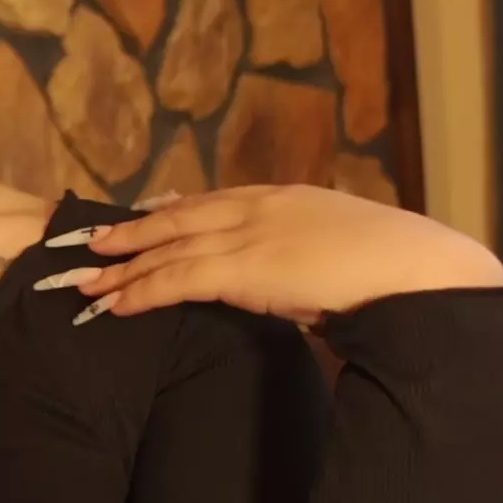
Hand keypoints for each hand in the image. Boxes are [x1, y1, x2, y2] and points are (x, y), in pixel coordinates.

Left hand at [32, 185, 502, 326]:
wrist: (414, 271)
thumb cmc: (390, 269)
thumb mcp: (336, 248)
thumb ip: (302, 254)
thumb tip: (287, 277)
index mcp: (282, 197)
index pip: (211, 202)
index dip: (169, 214)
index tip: (138, 220)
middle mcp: (258, 207)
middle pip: (177, 218)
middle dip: (131, 233)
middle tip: (92, 244)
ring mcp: (249, 235)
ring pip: (169, 249)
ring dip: (124, 267)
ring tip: (88, 281)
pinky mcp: (244, 269)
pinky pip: (179, 279)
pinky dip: (143, 291)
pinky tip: (117, 304)